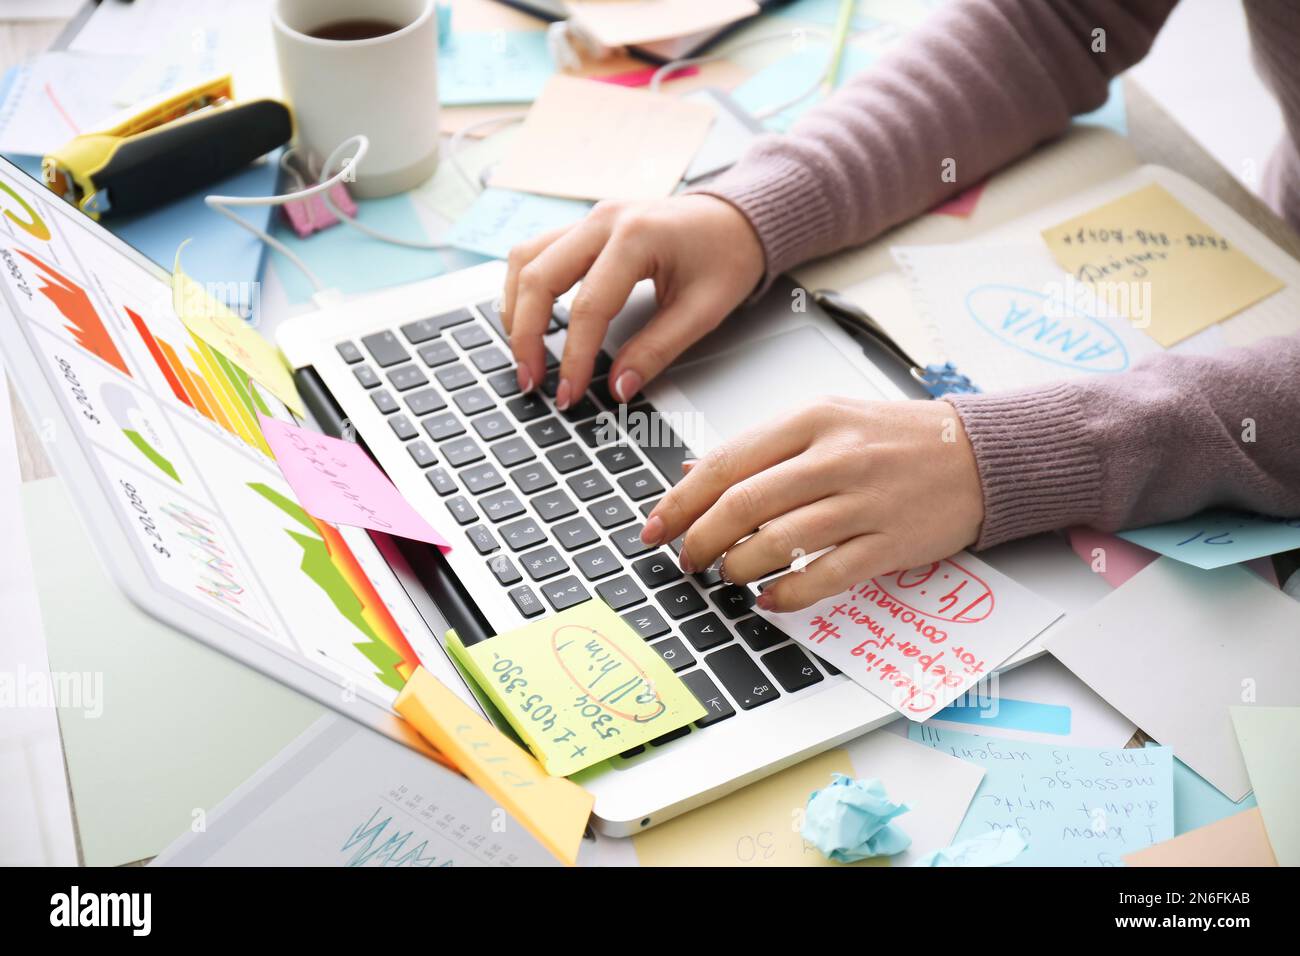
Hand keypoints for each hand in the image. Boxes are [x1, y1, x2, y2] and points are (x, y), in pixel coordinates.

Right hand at [501, 194, 764, 408]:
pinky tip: (529, 320)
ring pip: (525, 259)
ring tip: (524, 354)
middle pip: (538, 277)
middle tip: (531, 380)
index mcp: (637, 236)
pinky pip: (536, 252)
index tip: (567, 393)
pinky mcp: (585, 226)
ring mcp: (590, 218)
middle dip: (525, 335)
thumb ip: (657, 350)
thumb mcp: (703, 311)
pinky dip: (525, 288)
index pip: (587, 307)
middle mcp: (604, 220)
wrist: (738, 218)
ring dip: (515, 309)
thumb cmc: (727, 256)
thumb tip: (618, 388)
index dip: (573, 357)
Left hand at [641, 398, 984, 612]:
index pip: (727, 462)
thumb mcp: (827, 420)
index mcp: (812, 420)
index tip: (655, 527)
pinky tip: (769, 598)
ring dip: (739, 567)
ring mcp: (864, 501)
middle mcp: (836, 457)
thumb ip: (762, 448)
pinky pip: (826, 575)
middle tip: (687, 560)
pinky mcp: (890, 543)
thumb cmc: (898, 437)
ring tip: (727, 576)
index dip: (681, 501)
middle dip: (701, 540)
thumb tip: (695, 471)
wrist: (980, 454)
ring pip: (779, 542)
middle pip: (744, 504)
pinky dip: (788, 594)